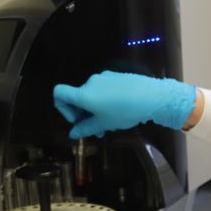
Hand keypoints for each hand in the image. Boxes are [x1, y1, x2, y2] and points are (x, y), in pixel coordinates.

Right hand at [52, 71, 195, 138]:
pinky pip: (104, 90)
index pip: (58, 93)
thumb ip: (85, 128)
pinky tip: (121, 112)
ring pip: (93, 96)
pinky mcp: (116, 77)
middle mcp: (90, 82)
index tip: (77, 120)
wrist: (152, 96)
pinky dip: (106, 101)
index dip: (62, 108)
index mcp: (83, 94)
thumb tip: (72, 133)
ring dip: (96, 110)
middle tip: (97, 130)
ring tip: (111, 124)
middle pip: (78, 97)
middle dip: (84, 115)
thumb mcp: (103, 124)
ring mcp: (104, 78)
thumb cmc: (124, 112)